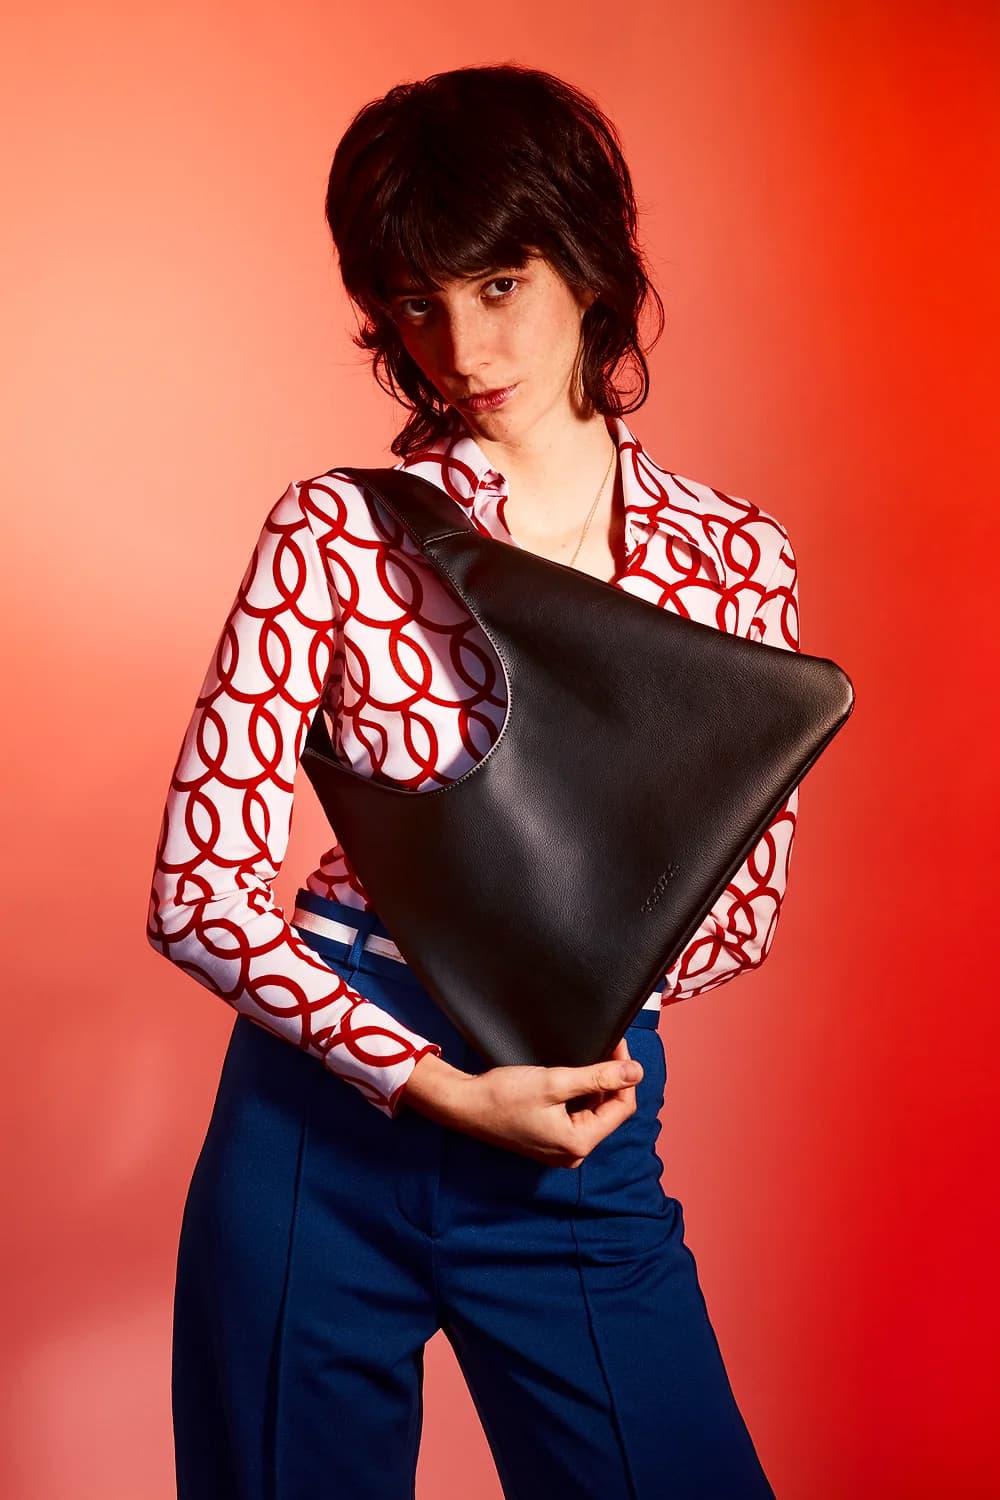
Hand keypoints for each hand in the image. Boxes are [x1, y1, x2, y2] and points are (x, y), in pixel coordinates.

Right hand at [399, 1037, 642, 1167]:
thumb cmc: (503, 1095)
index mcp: (578, 1143)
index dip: (625, 1076)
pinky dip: (580, 1095)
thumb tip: (636, 1072)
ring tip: (593, 1058)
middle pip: (609, 1112)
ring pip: (593, 1113)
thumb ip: (597, 1077)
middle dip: (611, 1080)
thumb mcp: (554, 1082)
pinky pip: (576, 1116)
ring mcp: (560, 1148)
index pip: (621, 1108)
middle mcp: (573, 1153)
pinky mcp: (549, 1139)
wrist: (463, 1105)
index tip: (621, 1047)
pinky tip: (575, 1076)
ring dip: (596, 1086)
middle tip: (609, 1047)